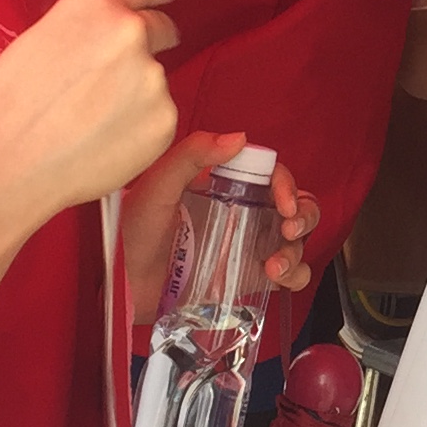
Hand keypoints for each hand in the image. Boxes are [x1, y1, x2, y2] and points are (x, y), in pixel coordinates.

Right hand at [0, 0, 179, 247]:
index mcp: (95, 6)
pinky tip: (100, 142)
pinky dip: (138, 128)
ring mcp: (152, 81)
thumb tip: (105, 35)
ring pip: (155, 80)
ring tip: (89, 121)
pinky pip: (158, 119)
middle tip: (117, 75)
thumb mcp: (38, 40)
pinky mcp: (163, 123)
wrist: (0, 167)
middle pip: (161, 28)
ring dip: (136, 94)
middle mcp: (131, 35)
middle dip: (148, 44)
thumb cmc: (2, 109)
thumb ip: (84, 28)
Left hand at [119, 132, 320, 320]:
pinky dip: (295, 276)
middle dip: (304, 214)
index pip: (270, 174)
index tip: (284, 203)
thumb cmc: (131, 233)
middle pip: (295, 204)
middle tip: (289, 229)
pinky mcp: (248, 279)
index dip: (286, 184)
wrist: (122, 289)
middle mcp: (242, 213)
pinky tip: (278, 278)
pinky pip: (288, 275)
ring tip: (275, 266)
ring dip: (298, 249)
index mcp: (224, 186)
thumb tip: (239, 137)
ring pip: (296, 240)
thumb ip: (192, 156)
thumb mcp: (157, 187)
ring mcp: (247, 247)